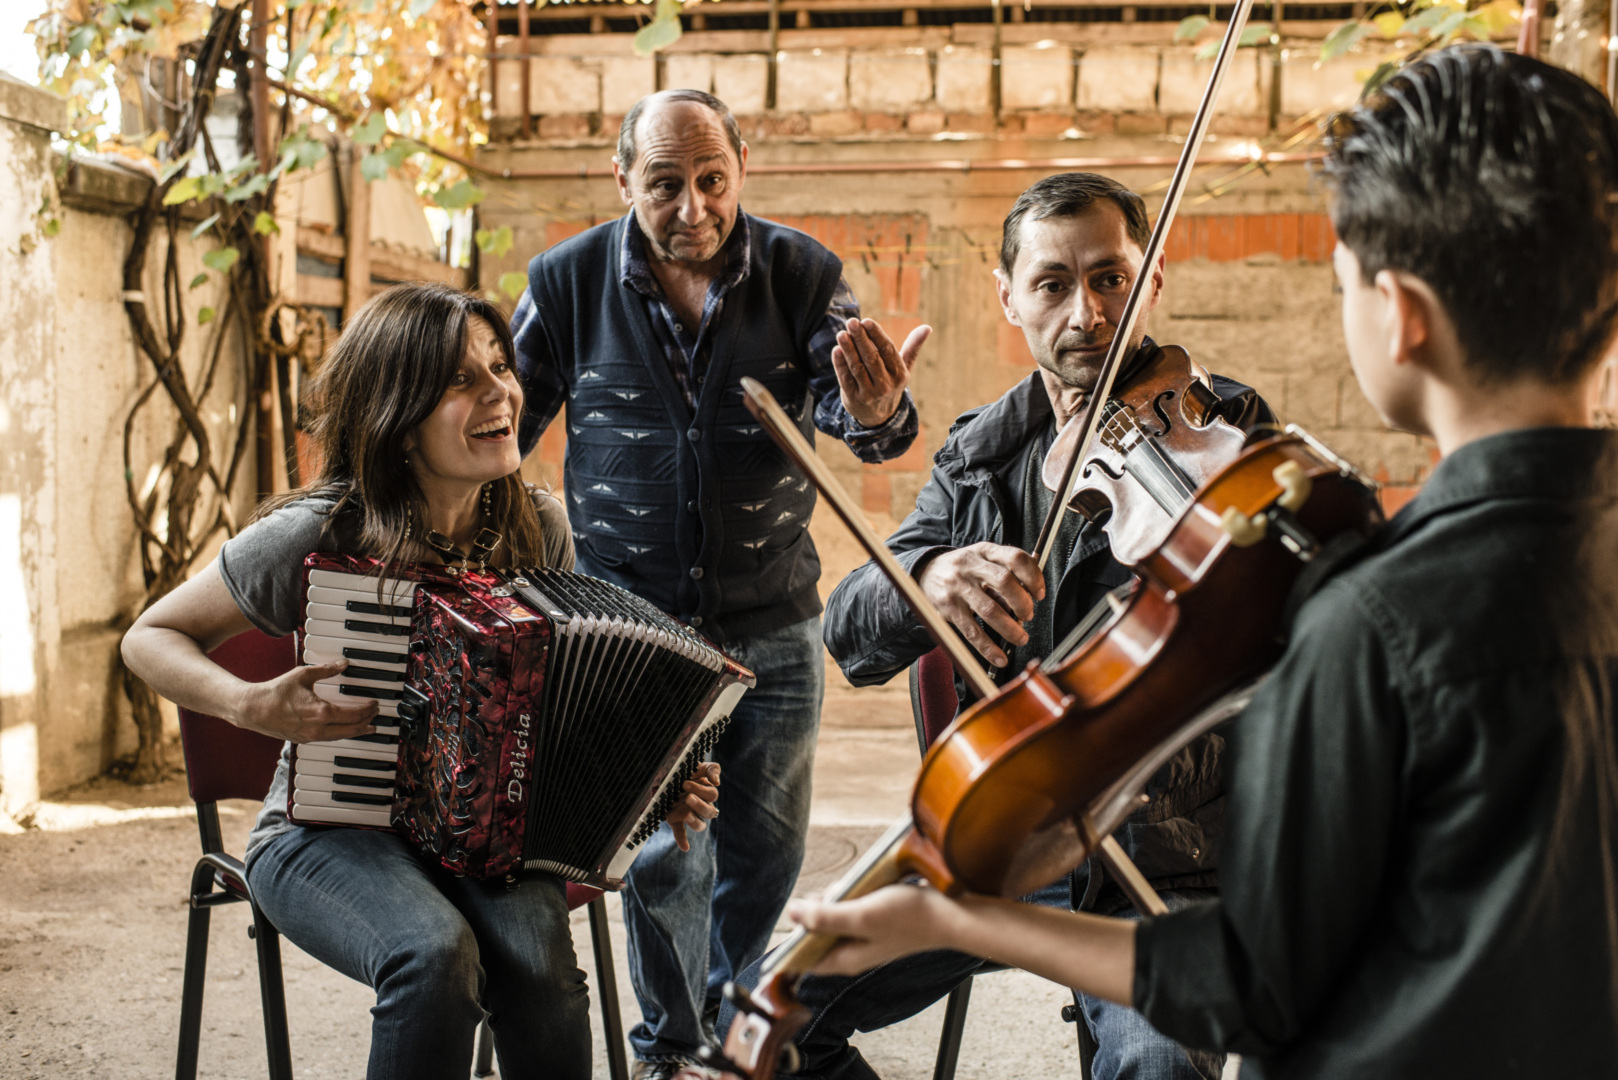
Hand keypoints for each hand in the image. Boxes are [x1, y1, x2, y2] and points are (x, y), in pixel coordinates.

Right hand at [234, 659, 378, 743]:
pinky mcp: (303, 740)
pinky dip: (342, 734)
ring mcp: (311, 736)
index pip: (354, 714)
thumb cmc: (275, 693)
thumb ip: (326, 670)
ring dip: (357, 731)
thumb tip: (343, 664)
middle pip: (352, 729)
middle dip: (367, 721)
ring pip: (341, 737)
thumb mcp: (303, 675)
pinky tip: (345, 730)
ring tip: (367, 727)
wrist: (253, 709)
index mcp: (321, 712)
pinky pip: (329, 739)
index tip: (374, 703)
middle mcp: (318, 728)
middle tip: (376, 715)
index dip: (368, 709)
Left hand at [667, 761, 720, 851]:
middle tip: (687, 797)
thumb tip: (717, 782)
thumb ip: (712, 769)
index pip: (712, 795)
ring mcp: (688, 814)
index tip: (686, 783)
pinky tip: (685, 847)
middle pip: (708, 812)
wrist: (668, 774)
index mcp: (707, 793)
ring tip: (686, 815)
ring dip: (694, 822)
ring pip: (699, 825)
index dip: (701, 790)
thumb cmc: (687, 769)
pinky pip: (680, 832)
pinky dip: (682, 840)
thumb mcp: (700, 765)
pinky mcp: (675, 820)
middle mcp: (700, 806)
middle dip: (699, 805)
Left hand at [789, 883, 962, 975]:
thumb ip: (826, 917)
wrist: (949, 912)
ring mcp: (864, 937)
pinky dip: (852, 894)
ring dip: (836, 898)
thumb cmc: (909, 917)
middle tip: (836, 894)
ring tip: (856, 887)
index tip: (795, 913)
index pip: (803, 959)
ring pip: (834, 916)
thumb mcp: (863, 916)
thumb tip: (793, 912)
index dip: (791, 940)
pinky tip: (865, 885)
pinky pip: (851, 907)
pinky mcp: (874, 922)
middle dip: (817, 909)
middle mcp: (852, 951)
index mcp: (845, 960)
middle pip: (816, 932)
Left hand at [833, 318, 930, 428]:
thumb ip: (912, 347)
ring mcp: (869, 393)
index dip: (876, 335)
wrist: (879, 417)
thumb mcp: (904, 368)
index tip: (866, 321)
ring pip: (857, 367)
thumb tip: (927, 327)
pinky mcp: (854, 399)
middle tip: (851, 322)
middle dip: (861, 338)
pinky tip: (836, 350)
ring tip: (842, 334)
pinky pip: (846, 378)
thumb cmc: (891, 383)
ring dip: (848, 349)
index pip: (888, 350)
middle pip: (872, 357)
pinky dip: (840, 364)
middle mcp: (886, 385)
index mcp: (900, 374)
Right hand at [917, 543, 1044, 667]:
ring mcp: (957, 587)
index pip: (1016, 558)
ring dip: (1010, 628)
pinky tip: (999, 658)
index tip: (1039, 594)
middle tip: (1028, 616)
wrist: (924, 573)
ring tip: (1020, 638)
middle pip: (1005, 581)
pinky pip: (972, 631)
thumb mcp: (983, 560)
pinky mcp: (948, 608)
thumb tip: (1031, 594)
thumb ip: (1006, 572)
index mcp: (984, 551)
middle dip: (1023, 604)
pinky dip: (988, 648)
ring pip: (990, 610)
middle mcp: (970, 566)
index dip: (1033, 577)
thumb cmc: (962, 569)